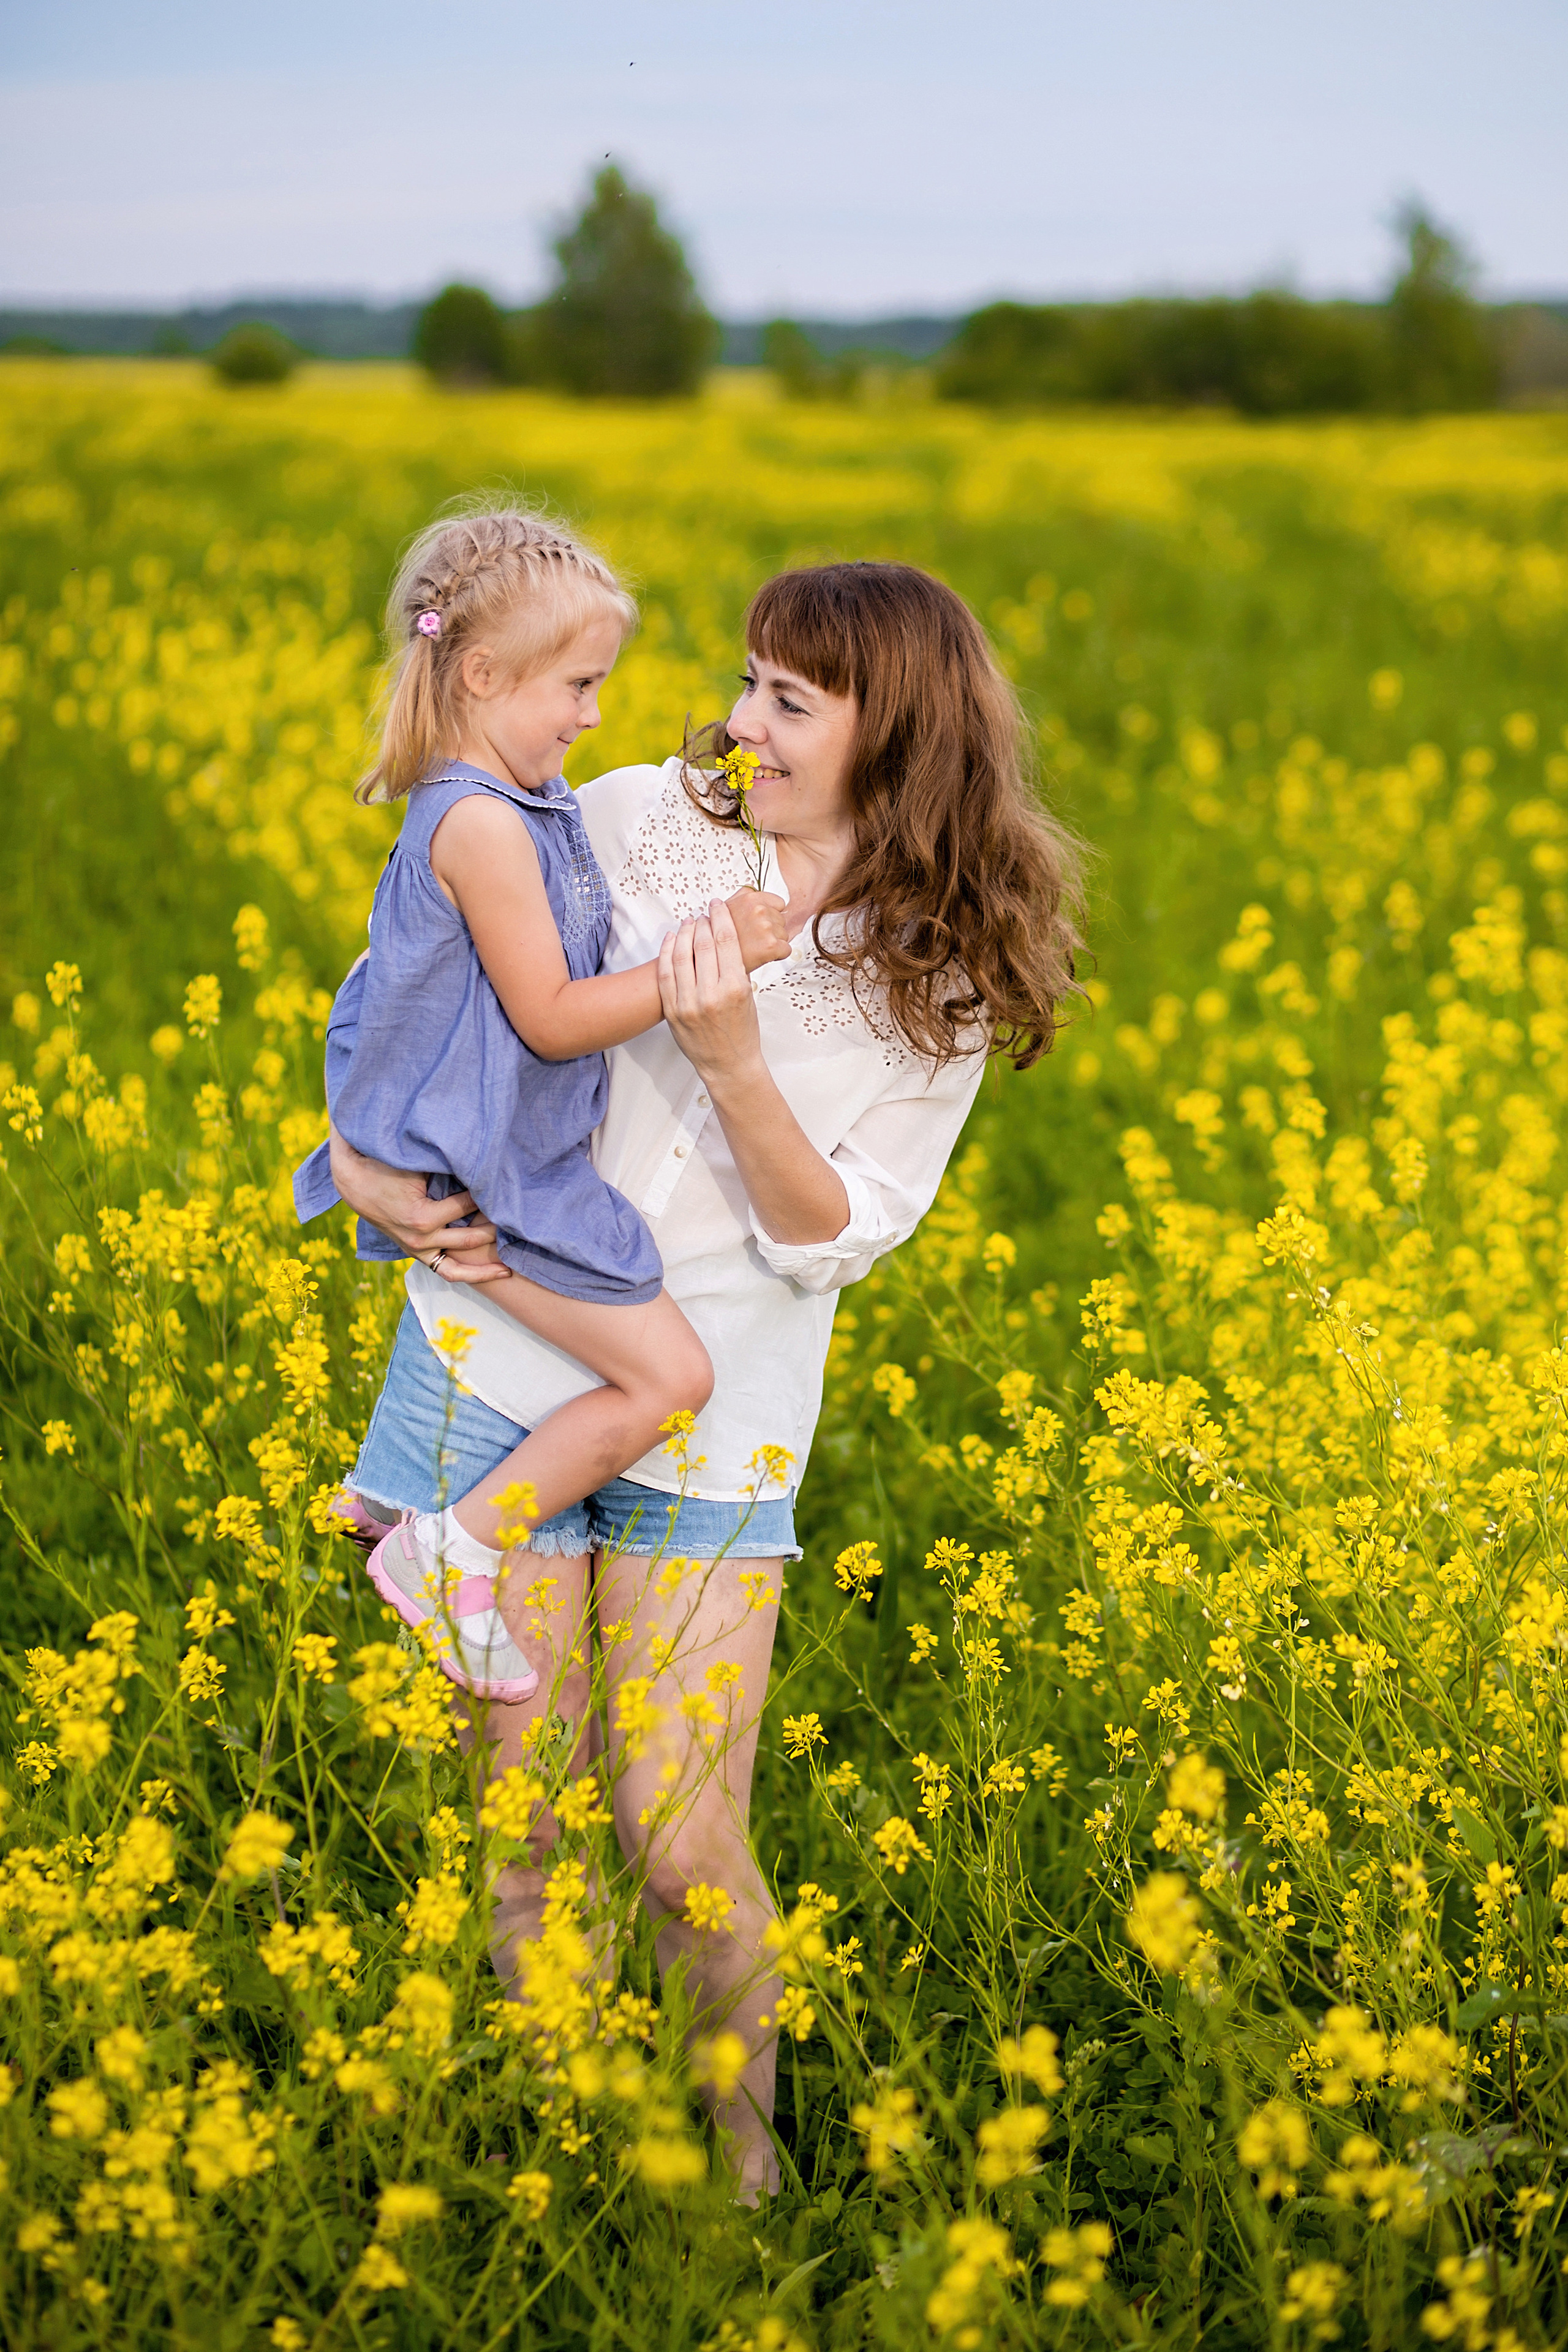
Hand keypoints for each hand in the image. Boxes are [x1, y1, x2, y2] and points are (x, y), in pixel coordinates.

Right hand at [328, 1128, 508, 1281]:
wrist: (353, 1182)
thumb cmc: (386, 1166)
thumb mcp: (415, 1163)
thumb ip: (445, 1166)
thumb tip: (479, 1158)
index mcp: (422, 1217)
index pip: (468, 1206)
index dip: (489, 1195)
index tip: (507, 1187)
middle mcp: (421, 1239)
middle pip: (472, 1238)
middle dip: (497, 1229)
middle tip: (521, 1221)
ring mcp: (418, 1250)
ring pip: (460, 1266)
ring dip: (487, 1264)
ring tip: (513, 1265)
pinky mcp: (417, 1253)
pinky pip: (447, 1271)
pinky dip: (470, 1274)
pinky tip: (495, 1273)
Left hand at [657, 898, 765, 1085]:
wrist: (728, 1064)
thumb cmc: (742, 1031)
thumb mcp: (749, 997)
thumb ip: (736, 969)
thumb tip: (726, 938)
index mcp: (736, 988)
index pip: (726, 941)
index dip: (720, 918)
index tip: (717, 905)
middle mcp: (711, 995)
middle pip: (703, 945)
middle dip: (702, 922)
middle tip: (703, 913)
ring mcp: (688, 1004)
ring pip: (680, 956)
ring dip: (683, 933)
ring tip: (687, 923)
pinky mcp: (672, 1011)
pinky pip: (665, 975)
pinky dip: (666, 953)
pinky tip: (671, 939)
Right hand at [725, 887, 789, 973]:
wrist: (714, 960)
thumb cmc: (720, 937)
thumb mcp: (726, 908)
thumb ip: (742, 896)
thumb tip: (753, 889)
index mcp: (750, 899)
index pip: (779, 903)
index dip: (771, 915)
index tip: (760, 923)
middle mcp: (759, 910)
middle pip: (781, 920)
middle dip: (771, 929)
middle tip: (754, 937)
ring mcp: (766, 927)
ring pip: (784, 935)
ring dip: (773, 942)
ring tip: (755, 946)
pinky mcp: (771, 945)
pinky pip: (786, 949)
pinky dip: (778, 955)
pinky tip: (762, 955)